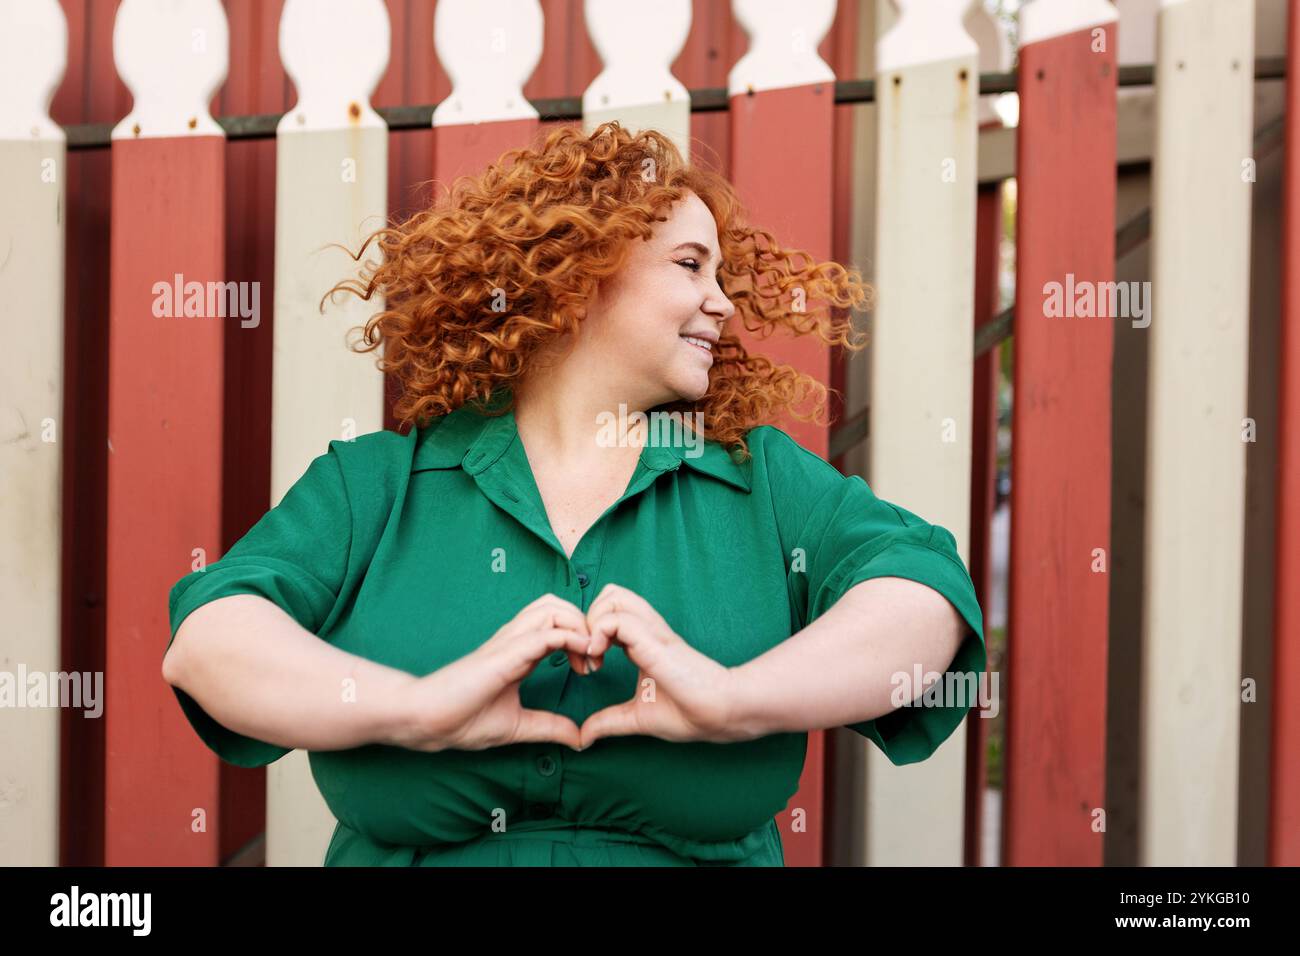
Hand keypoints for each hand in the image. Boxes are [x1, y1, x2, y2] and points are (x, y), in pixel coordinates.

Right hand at [391, 594, 594, 751]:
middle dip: (585, 624)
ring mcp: (509, 643)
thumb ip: (549, 727)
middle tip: (594, 659)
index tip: (592, 668)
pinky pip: (543, 633)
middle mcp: (515, 640)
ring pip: (552, 608)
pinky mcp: (504, 654)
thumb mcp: (518, 726)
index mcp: (520, 652)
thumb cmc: (462, 719)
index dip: (583, 637)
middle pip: (558, 604)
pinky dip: (568, 638)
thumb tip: (579, 738)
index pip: (558, 623)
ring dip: (579, 626)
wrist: (427, 720)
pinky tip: (580, 657)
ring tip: (587, 658)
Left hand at [576, 584, 751, 748]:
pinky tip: (599, 658)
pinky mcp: (654, 642)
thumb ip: (608, 721)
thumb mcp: (636, 717)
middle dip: (588, 618)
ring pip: (613, 597)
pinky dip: (598, 633)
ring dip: (593, 622)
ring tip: (594, 654)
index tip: (588, 667)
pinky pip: (617, 619)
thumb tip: (584, 738)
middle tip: (589, 654)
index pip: (610, 614)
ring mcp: (651, 633)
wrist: (719, 714)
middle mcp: (646, 631)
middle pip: (611, 594)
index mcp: (642, 643)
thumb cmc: (688, 713)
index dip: (589, 633)